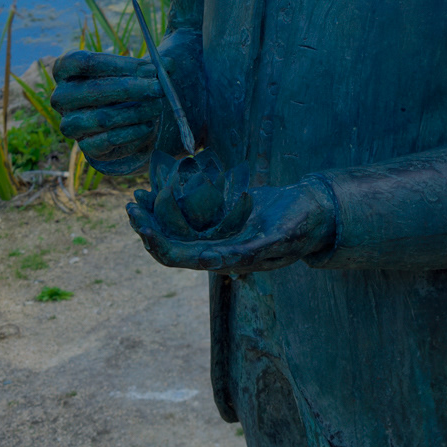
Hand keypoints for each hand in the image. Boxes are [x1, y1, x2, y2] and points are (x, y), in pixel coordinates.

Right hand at [51, 50, 164, 174]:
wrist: (121, 123)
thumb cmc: (124, 87)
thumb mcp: (133, 71)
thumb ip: (150, 65)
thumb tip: (168, 64)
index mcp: (65, 69)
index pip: (85, 62)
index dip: (120, 64)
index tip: (151, 68)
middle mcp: (61, 97)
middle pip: (94, 91)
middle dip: (131, 89)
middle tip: (159, 88)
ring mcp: (71, 124)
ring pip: (103, 118)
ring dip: (136, 112)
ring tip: (157, 106)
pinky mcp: (86, 147)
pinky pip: (109, 141)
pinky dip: (133, 133)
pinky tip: (148, 126)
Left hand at [127, 177, 335, 275]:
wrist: (315, 213)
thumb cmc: (301, 227)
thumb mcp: (278, 238)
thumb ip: (247, 253)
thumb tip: (212, 262)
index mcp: (227, 260)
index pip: (182, 258)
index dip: (159, 244)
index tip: (141, 225)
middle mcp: (219, 250)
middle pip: (173, 244)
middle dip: (148, 227)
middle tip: (131, 204)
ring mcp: (220, 235)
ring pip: (178, 229)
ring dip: (156, 214)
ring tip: (138, 194)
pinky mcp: (224, 220)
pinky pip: (193, 213)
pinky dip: (175, 201)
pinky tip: (163, 185)